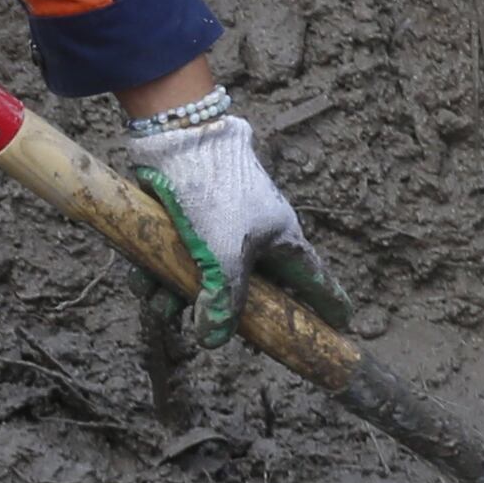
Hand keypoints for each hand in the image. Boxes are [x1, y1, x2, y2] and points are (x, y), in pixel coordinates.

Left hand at [121, 88, 347, 336]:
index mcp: (281, 240)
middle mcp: (256, 237)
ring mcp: (221, 229)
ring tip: (159, 303)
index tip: (341, 325)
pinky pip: (178, 260)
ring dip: (179, 296)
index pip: (314, 279)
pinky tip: (142, 281)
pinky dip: (160, 274)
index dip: (328, 303)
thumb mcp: (225, 256)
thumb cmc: (217, 196)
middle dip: (220, 311)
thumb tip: (212, 340)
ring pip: (206, 278)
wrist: (180, 141)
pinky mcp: (189, 221)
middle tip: (206, 329)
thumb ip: (224, 302)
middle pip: (247, 289)